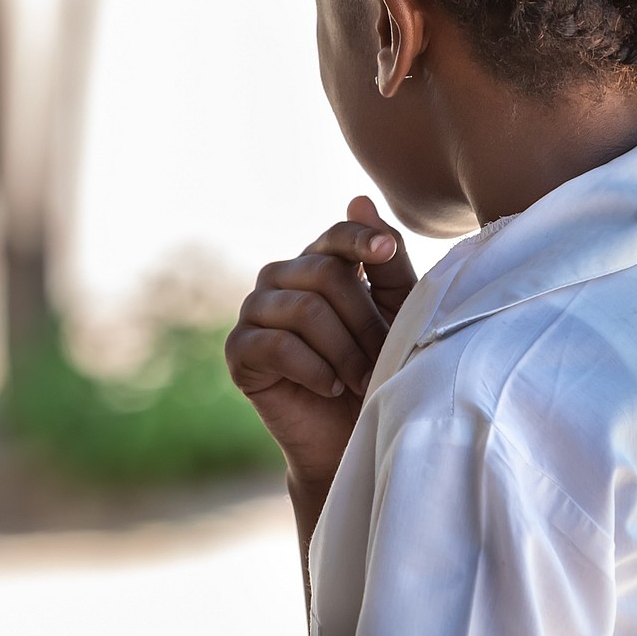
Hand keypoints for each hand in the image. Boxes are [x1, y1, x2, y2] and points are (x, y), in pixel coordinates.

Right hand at [225, 196, 416, 488]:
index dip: (361, 239)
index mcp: (319, 262)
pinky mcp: (239, 351)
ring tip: (360, 378)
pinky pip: (278, 345)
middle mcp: (282, 278)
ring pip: (304, 309)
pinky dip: (314, 368)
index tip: (386, 254)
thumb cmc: (381, 369)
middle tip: (381, 359)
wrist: (353, 437)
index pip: (336, 236)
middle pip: (326, 273)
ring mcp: (256, 311)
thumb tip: (358, 198)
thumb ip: (386, 262)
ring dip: (344, 349)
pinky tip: (330, 386)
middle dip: (364, 320)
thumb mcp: (397, 313)